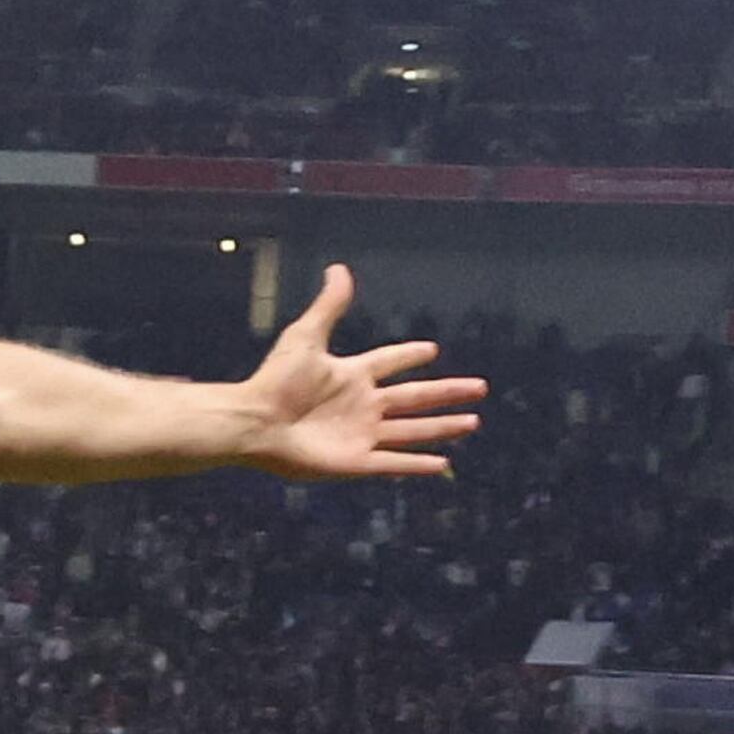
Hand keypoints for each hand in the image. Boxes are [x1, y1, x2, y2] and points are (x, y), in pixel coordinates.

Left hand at [241, 264, 480, 482]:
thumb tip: (339, 268)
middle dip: (446, 393)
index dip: (409, 355)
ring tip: (472, 422)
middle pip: (414, 398)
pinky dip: (417, 464)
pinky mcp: (354, 461)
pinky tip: (442, 463)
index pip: (389, 362)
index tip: (432, 351)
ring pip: (412, 431)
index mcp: (351, 375)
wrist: (253, 423)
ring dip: (442, 427)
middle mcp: (361, 405)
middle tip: (479, 388)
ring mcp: (360, 434)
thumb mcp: (306, 338)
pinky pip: (392, 463)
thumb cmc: (274, 381)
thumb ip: (328, 307)